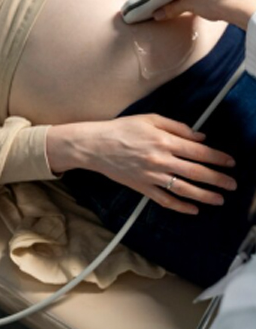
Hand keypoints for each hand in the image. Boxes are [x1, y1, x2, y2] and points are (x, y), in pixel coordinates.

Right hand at [47, 115, 236, 213]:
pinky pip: (164, 199)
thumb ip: (177, 127)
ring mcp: (151, 176)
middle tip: (232, 184)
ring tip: (219, 199)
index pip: (199, 151)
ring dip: (205, 195)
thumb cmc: (121, 129)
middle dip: (218, 179)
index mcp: (164, 140)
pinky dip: (180, 206)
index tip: (230, 163)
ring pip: (184, 189)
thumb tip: (200, 137)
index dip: (218, 158)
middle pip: (196, 172)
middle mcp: (160, 160)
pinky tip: (193, 209)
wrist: (95, 146)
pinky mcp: (141, 187)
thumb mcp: (150, 119)